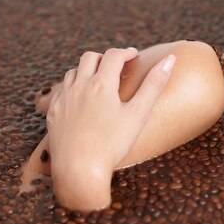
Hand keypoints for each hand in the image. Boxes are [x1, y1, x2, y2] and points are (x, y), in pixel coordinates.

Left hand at [46, 47, 175, 210]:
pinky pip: (61, 90)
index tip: (134, 56)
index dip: (126, 53)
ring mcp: (63, 98)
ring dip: (87, 70)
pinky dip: (73, 86)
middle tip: (118, 66)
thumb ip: (154, 85)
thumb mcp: (138, 114)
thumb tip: (170, 59)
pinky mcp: (53, 112)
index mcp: (101, 84)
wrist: (79, 170)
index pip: (114, 56)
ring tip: (100, 80)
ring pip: (73, 72)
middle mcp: (79, 86)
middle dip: (105, 58)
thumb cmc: (112, 145)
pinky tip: (80, 99)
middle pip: (90, 57)